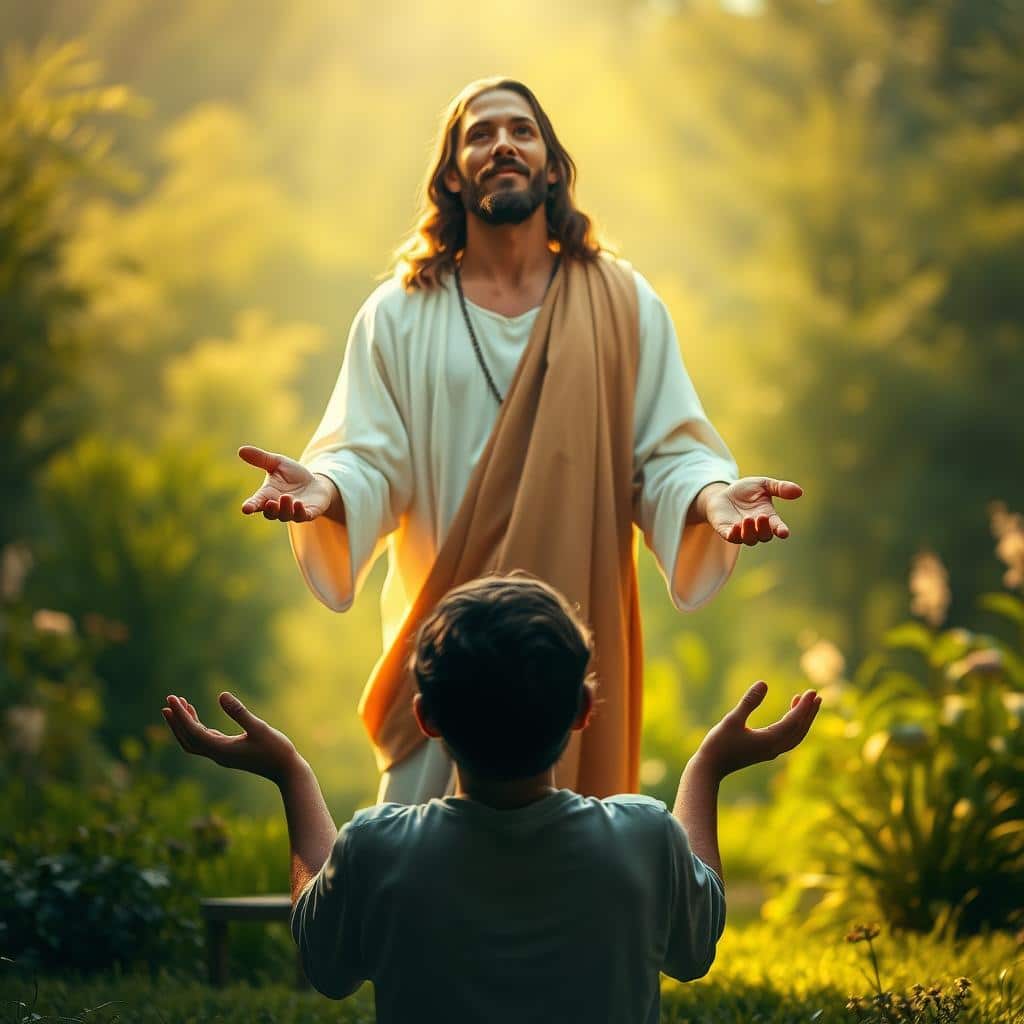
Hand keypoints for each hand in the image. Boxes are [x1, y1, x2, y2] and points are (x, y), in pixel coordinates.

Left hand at [162, 691, 300, 784]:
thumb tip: (221, 695)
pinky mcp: (229, 753)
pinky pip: (205, 741)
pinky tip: (197, 717)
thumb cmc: (276, 750)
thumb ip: (239, 712)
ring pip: (194, 741)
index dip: (180, 714)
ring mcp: (222, 755)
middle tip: (168, 701)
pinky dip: (197, 728)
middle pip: (187, 739)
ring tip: (180, 705)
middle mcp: (218, 754)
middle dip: (176, 721)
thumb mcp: (259, 728)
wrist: (287, 771)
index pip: (193, 731)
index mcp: (221, 749)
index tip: (171, 699)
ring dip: (185, 724)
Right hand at [238, 445, 334, 522]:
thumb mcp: (278, 463)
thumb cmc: (293, 474)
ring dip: (285, 508)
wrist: (316, 482)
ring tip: (286, 497)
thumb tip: (241, 450)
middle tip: (270, 502)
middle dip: (270, 509)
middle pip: (270, 514)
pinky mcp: (308, 513)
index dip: (251, 506)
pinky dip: (300, 512)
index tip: (246, 508)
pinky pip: (302, 516)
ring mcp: (293, 512)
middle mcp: (278, 507)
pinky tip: (299, 504)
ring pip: (285, 516)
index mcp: (267, 496)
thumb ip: (261, 459)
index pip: (256, 503)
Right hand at [694, 681, 819, 778]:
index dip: (804, 706)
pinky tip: (788, 715)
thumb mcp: (732, 719)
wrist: (710, 767)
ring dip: (803, 720)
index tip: (811, 692)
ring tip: (804, 702)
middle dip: (809, 713)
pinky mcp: (765, 751)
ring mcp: (770, 751)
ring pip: (795, 736)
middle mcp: (774, 748)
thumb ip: (749, 702)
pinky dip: (793, 726)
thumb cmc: (719, 743)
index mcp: (769, 740)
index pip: (793, 721)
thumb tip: (764, 683)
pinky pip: (787, 738)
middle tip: (816, 695)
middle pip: (800, 730)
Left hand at [704, 477, 802, 545]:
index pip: (778, 528)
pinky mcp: (727, 532)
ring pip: (749, 539)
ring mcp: (741, 532)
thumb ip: (780, 488)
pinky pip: (732, 538)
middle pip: (764, 536)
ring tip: (748, 519)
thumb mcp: (763, 485)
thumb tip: (799, 491)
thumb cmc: (746, 490)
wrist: (723, 493)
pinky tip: (735, 527)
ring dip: (749, 531)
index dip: (781, 530)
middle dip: (763, 528)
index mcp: (768, 518)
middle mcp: (757, 528)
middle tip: (761, 516)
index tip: (784, 532)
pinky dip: (734, 535)